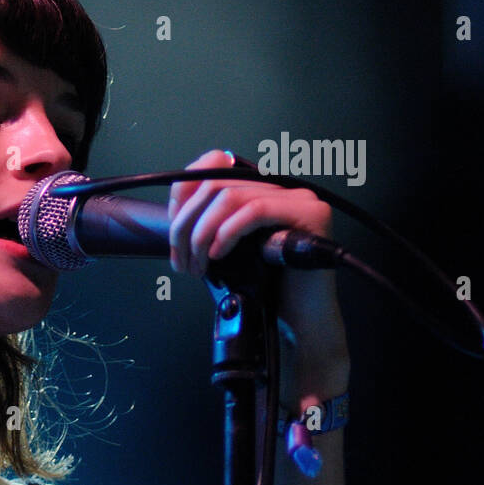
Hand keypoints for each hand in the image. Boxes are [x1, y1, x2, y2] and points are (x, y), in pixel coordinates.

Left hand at [168, 149, 349, 390]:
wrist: (296, 321)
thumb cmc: (262, 288)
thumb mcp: (222, 250)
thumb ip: (204, 225)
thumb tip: (175, 217)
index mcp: (257, 188)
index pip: (212, 163)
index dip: (182, 194)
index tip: (173, 232)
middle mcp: (278, 187)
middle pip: (214, 182)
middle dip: (186, 224)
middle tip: (182, 260)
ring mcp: (298, 197)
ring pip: (230, 195)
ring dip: (202, 234)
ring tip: (199, 265)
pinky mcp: (310, 214)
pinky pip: (255, 210)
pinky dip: (228, 233)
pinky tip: (220, 255)